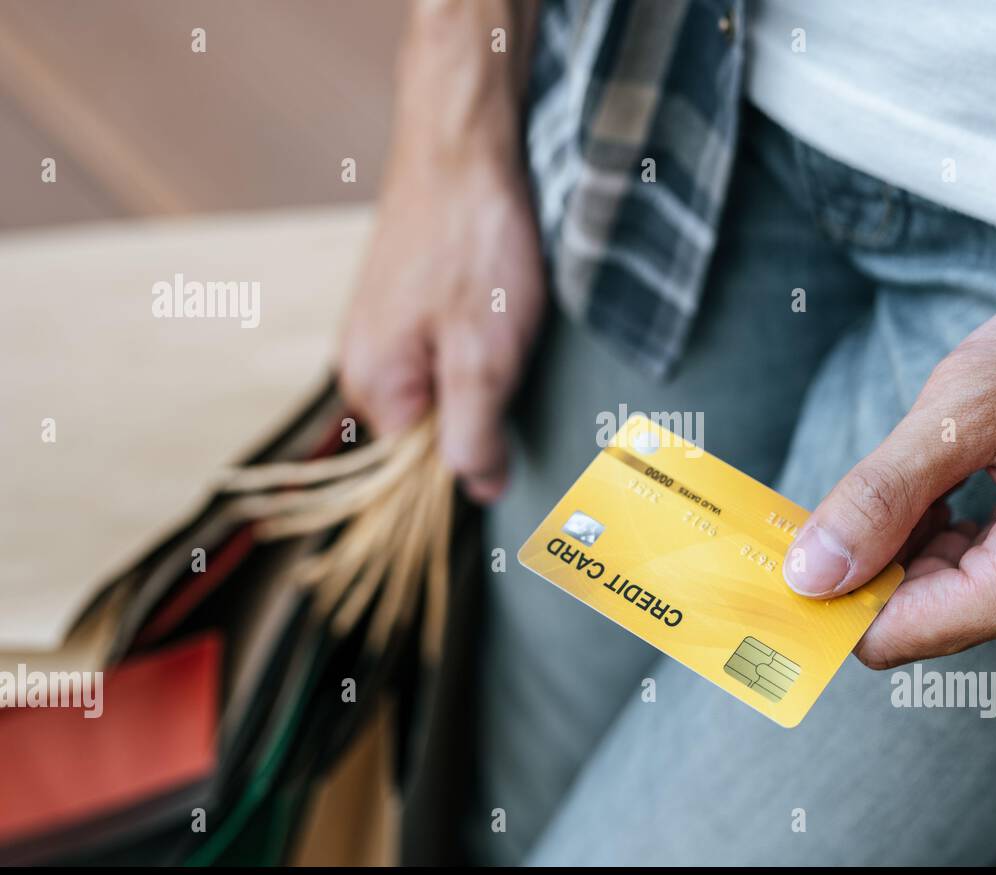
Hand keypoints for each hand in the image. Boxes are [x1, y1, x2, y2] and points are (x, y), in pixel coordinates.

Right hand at [339, 156, 543, 501]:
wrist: (465, 146)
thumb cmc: (473, 246)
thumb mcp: (483, 357)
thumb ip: (476, 434)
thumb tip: (481, 491)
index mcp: (372, 385)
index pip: (420, 469)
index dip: (474, 456)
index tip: (510, 425)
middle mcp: (366, 363)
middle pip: (434, 430)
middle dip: (483, 410)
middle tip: (513, 357)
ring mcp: (386, 330)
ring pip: (448, 388)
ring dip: (487, 372)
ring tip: (509, 320)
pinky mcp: (410, 305)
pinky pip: (448, 352)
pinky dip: (482, 342)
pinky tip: (503, 307)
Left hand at [783, 199, 995, 667]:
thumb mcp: (971, 407)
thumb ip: (882, 494)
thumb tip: (809, 572)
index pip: (889, 635)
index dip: (826, 595)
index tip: (776, 550)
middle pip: (913, 612)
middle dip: (863, 556)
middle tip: (838, 483)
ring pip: (942, 583)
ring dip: (903, 531)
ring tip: (916, 455)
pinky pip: (979, 560)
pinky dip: (942, 521)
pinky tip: (946, 465)